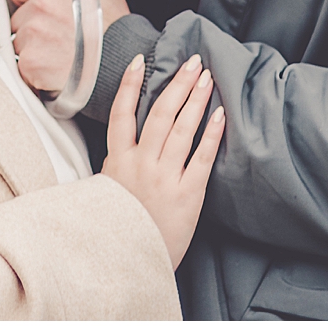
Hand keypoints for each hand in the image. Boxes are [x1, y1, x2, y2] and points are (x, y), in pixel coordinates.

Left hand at [3, 0, 129, 93]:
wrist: (122, 65)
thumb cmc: (116, 27)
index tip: (39, 6)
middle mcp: (41, 4)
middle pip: (17, 16)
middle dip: (32, 24)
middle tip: (57, 32)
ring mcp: (34, 33)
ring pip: (19, 41)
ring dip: (34, 48)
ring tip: (60, 51)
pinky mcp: (32, 62)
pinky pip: (23, 65)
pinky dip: (36, 70)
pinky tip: (56, 66)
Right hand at [102, 53, 222, 269]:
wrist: (130, 266)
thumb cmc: (120, 227)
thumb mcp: (107, 189)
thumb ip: (117, 161)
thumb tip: (125, 132)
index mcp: (117, 162)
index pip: (121, 113)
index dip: (129, 84)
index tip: (140, 60)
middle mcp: (140, 165)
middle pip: (159, 113)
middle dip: (178, 83)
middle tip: (193, 61)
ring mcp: (164, 179)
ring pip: (181, 128)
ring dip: (195, 99)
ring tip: (207, 78)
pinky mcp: (187, 195)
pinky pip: (202, 158)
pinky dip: (211, 134)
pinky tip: (220, 114)